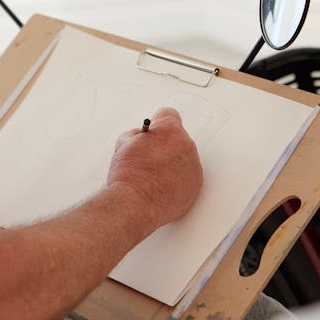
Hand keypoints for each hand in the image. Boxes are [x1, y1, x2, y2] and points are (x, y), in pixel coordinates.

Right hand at [108, 107, 202, 227]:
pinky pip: (188, 176)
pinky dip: (178, 180)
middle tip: (148, 158)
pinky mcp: (196, 185)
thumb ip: (135, 135)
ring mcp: (194, 165)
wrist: (135, 205)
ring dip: (172, 163)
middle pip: (177, 137)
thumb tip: (140, 137)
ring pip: (184, 158)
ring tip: (153, 176)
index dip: (157, 123)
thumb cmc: (128, 176)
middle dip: (164, 145)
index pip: (169, 114)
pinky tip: (162, 187)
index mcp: (169, 130)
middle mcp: (186, 144)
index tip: (152, 131)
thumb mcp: (123, 145)